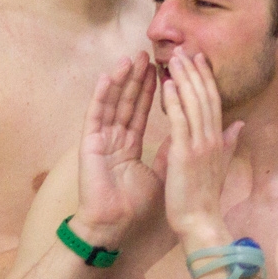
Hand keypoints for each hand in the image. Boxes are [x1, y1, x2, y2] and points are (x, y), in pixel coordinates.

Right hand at [75, 53, 161, 247]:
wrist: (113, 224)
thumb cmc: (133, 204)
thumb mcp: (160, 174)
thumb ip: (171, 152)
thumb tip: (188, 137)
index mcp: (129, 144)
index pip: (142, 110)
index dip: (151, 90)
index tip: (163, 69)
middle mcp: (114, 137)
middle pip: (127, 102)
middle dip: (137, 78)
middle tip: (148, 54)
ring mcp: (101, 138)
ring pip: (112, 102)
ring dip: (121, 80)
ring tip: (132, 58)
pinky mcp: (89, 142)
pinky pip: (95, 114)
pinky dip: (100, 95)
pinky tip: (106, 77)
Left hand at [162, 48, 242, 243]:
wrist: (200, 221)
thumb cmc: (204, 197)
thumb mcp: (220, 166)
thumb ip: (229, 143)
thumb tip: (240, 124)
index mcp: (218, 139)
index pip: (213, 100)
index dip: (206, 77)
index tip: (199, 58)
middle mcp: (212, 138)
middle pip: (204, 96)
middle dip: (194, 71)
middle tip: (184, 49)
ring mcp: (199, 144)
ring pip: (193, 103)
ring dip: (183, 78)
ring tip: (173, 58)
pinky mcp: (184, 153)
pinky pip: (179, 121)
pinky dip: (174, 101)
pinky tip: (166, 84)